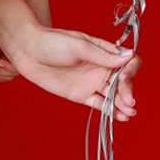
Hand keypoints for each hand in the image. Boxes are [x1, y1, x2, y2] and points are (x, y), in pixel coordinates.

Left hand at [0, 25, 139, 118]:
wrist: (29, 52)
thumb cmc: (52, 42)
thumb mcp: (78, 45)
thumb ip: (102, 55)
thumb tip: (128, 57)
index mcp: (103, 51)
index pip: (127, 61)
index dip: (130, 69)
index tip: (124, 76)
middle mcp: (100, 68)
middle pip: (123, 81)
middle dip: (128, 91)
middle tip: (129, 101)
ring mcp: (92, 82)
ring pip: (113, 95)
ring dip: (123, 103)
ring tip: (129, 112)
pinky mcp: (82, 95)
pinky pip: (100, 104)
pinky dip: (111, 111)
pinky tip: (121, 117)